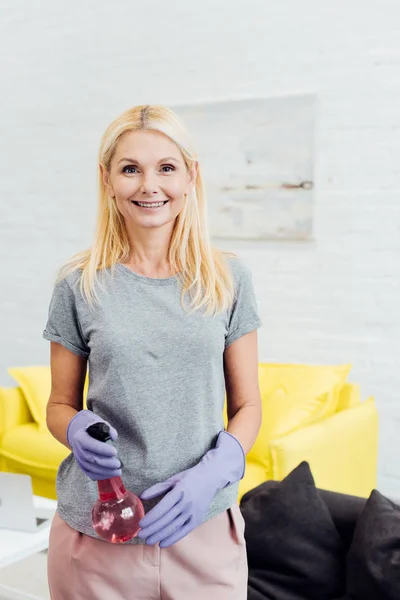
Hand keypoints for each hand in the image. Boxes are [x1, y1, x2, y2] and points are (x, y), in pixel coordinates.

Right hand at [66, 410, 121, 480]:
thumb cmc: (90, 426)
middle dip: (107, 463)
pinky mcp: (82, 466)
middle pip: (92, 459)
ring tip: (118, 471)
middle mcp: (78, 450)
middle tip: (118, 464)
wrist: (78, 432)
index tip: (115, 452)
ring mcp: (79, 460)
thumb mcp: (98, 422)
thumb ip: (107, 428)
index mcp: (80, 437)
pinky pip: (91, 474)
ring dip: (106, 471)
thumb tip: (114, 437)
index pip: (91, 445)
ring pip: (92, 469)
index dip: (103, 449)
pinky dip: (101, 476)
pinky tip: (111, 474)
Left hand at [137, 431, 244, 546]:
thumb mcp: (173, 479)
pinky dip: (173, 538)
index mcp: (179, 491)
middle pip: (167, 519)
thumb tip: (142, 496)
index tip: (141, 524)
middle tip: (140, 535)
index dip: (151, 517)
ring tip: (149, 541)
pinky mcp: (198, 519)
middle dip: (152, 529)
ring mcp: (193, 512)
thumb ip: (157, 488)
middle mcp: (186, 503)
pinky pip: (184, 531)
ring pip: (174, 527)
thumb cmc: (190, 477)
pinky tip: (163, 543)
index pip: (163, 508)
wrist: (211, 478)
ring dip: (160, 535)